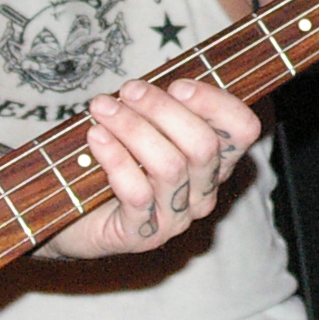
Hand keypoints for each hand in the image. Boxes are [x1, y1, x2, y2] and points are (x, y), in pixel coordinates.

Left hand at [40, 76, 258, 258]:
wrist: (75, 219)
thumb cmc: (115, 162)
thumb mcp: (144, 127)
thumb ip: (158, 106)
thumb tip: (147, 83)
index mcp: (214, 161)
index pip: (243, 129)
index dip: (216, 103)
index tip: (177, 84)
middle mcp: (203, 191)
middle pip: (204, 145)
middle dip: (163, 109)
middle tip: (128, 90)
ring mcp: (176, 218)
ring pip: (170, 166)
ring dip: (133, 128)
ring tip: (102, 109)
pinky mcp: (142, 235)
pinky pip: (137, 192)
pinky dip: (115, 157)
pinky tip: (96, 137)